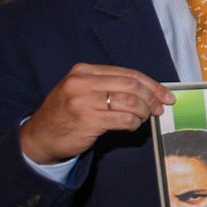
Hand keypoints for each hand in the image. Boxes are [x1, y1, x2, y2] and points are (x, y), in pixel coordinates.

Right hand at [17, 63, 173, 165]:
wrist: (40, 136)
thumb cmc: (67, 113)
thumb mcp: (82, 91)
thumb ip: (109, 86)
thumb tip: (149, 92)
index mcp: (84, 71)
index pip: (128, 74)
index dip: (152, 85)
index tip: (166, 95)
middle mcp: (82, 82)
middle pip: (132, 86)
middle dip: (152, 98)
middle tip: (160, 109)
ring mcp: (84, 101)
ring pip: (130, 102)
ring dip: (143, 113)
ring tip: (143, 119)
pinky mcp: (87, 120)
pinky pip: (123, 120)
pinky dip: (134, 124)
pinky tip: (132, 126)